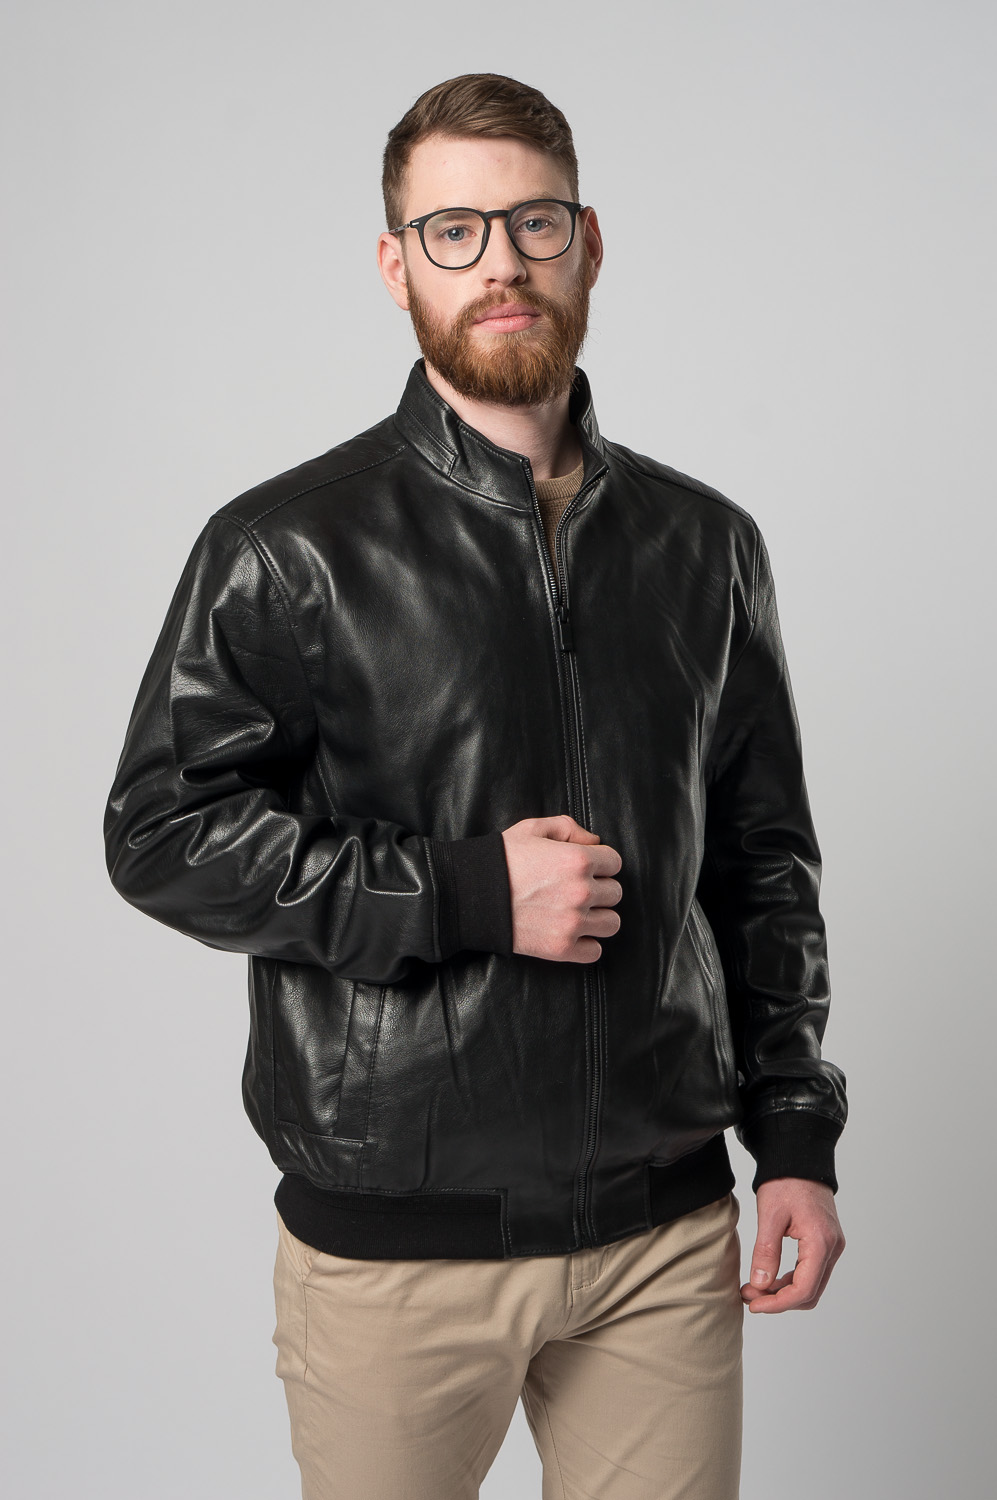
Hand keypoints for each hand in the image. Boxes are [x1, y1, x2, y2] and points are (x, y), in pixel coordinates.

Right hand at [501, 815, 622, 962]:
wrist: (470, 895)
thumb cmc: (500, 859)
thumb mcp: (532, 829)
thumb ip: (569, 828)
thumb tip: (595, 843)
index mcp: (578, 860)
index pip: (615, 862)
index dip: (601, 863)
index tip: (586, 868)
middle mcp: (581, 892)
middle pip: (615, 893)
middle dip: (599, 888)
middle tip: (576, 889)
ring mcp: (573, 923)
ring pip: (612, 923)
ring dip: (598, 916)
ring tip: (578, 912)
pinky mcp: (561, 948)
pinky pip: (595, 951)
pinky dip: (587, 944)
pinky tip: (572, 932)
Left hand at [741, 1177, 844, 1312]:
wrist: (800, 1159)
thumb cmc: (786, 1182)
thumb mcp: (770, 1215)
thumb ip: (766, 1252)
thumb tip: (760, 1285)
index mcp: (821, 1242)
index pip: (804, 1289)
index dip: (778, 1304)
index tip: (753, 1305)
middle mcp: (832, 1248)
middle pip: (810, 1293)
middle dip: (779, 1301)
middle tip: (749, 1296)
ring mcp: (831, 1247)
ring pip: (811, 1285)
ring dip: (784, 1292)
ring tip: (754, 1288)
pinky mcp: (825, 1244)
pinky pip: (811, 1272)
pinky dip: (790, 1280)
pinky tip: (768, 1278)